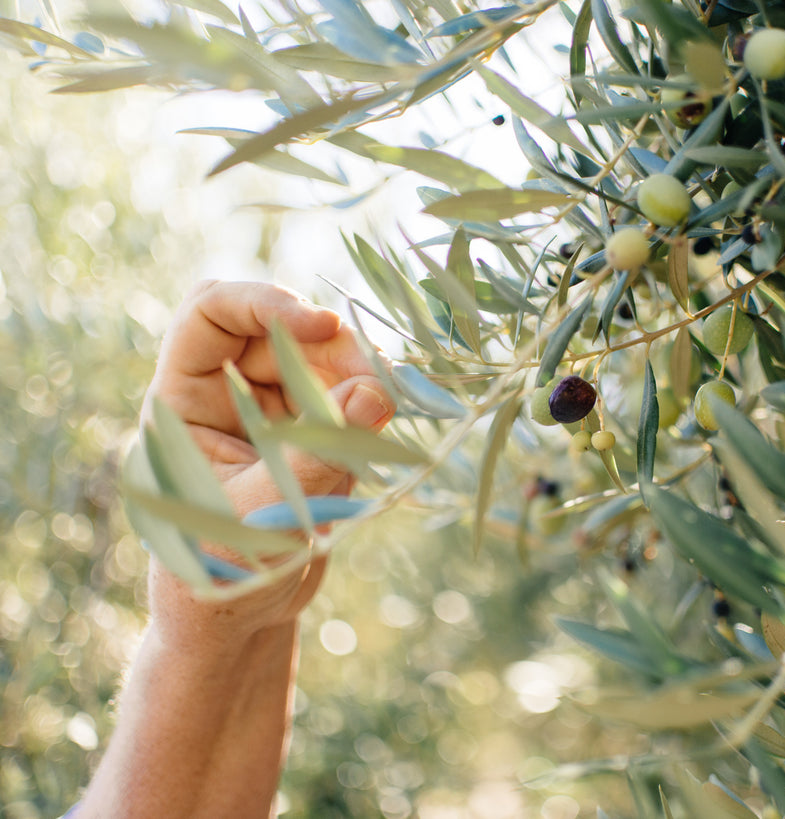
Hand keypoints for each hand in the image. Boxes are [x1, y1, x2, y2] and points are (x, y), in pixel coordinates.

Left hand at [142, 279, 394, 648]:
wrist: (239, 623)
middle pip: (277, 332)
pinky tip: (390, 416)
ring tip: (391, 403)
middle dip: (329, 346)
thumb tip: (377, 393)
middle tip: (380, 376)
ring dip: (358, 370)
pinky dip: (370, 397)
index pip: (210, 314)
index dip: (265, 303)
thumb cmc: (221, 576)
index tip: (324, 326)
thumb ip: (318, 454)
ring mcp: (266, 412)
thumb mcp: (264, 517)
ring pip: (316, 358)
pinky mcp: (306, 433)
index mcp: (180, 403)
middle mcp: (222, 395)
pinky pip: (341, 394)